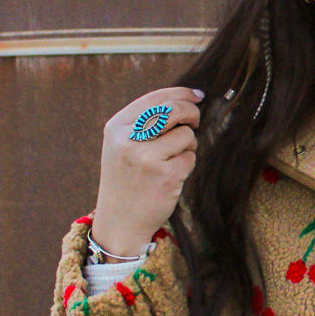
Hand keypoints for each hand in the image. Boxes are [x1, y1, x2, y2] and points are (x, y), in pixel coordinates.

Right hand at [91, 87, 203, 255]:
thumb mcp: (123, 146)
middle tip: (195, 122)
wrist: (120, 221)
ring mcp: (146, 158)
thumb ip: (146, 122)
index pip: (155, 98)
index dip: (181, 93)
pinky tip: (172, 177)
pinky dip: (187, 165)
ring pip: (186, 135)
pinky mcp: (165, 176)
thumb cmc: (127, 179)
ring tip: (171, 161)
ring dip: (187, 146)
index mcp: (116, 128)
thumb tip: (187, 99)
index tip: (198, 96)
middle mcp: (129, 140)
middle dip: (192, 113)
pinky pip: (190, 158)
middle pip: (174, 110)